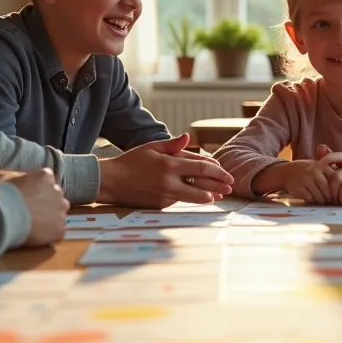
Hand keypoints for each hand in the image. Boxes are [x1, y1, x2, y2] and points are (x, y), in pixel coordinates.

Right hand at [8, 168, 68, 246]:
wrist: (2, 216)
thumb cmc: (0, 196)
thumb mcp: (10, 179)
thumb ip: (23, 181)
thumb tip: (21, 186)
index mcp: (45, 176)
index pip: (48, 182)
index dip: (38, 192)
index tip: (29, 199)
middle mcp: (57, 191)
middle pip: (56, 198)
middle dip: (47, 204)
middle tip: (31, 213)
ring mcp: (60, 211)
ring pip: (59, 215)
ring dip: (50, 219)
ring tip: (32, 226)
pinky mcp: (59, 229)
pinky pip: (57, 232)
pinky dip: (48, 235)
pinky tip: (34, 236)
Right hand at [98, 134, 234, 208]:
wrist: (111, 182)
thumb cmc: (131, 161)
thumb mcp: (151, 147)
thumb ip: (172, 145)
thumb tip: (188, 137)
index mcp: (169, 164)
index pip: (201, 166)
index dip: (216, 170)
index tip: (225, 172)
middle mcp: (169, 181)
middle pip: (202, 184)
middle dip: (219, 185)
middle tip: (230, 186)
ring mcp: (165, 195)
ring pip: (193, 196)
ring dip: (208, 196)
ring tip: (219, 196)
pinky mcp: (161, 205)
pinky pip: (179, 200)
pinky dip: (189, 197)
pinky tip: (199, 197)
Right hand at [282, 158, 337, 203]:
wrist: (289, 171)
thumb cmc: (310, 172)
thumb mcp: (321, 168)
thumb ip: (333, 175)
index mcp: (323, 166)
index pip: (335, 181)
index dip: (338, 191)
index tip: (339, 196)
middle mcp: (314, 172)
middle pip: (328, 191)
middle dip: (331, 199)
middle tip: (332, 202)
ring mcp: (306, 179)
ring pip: (319, 196)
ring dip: (323, 201)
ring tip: (323, 202)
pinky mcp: (298, 188)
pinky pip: (310, 199)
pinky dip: (313, 201)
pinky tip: (314, 200)